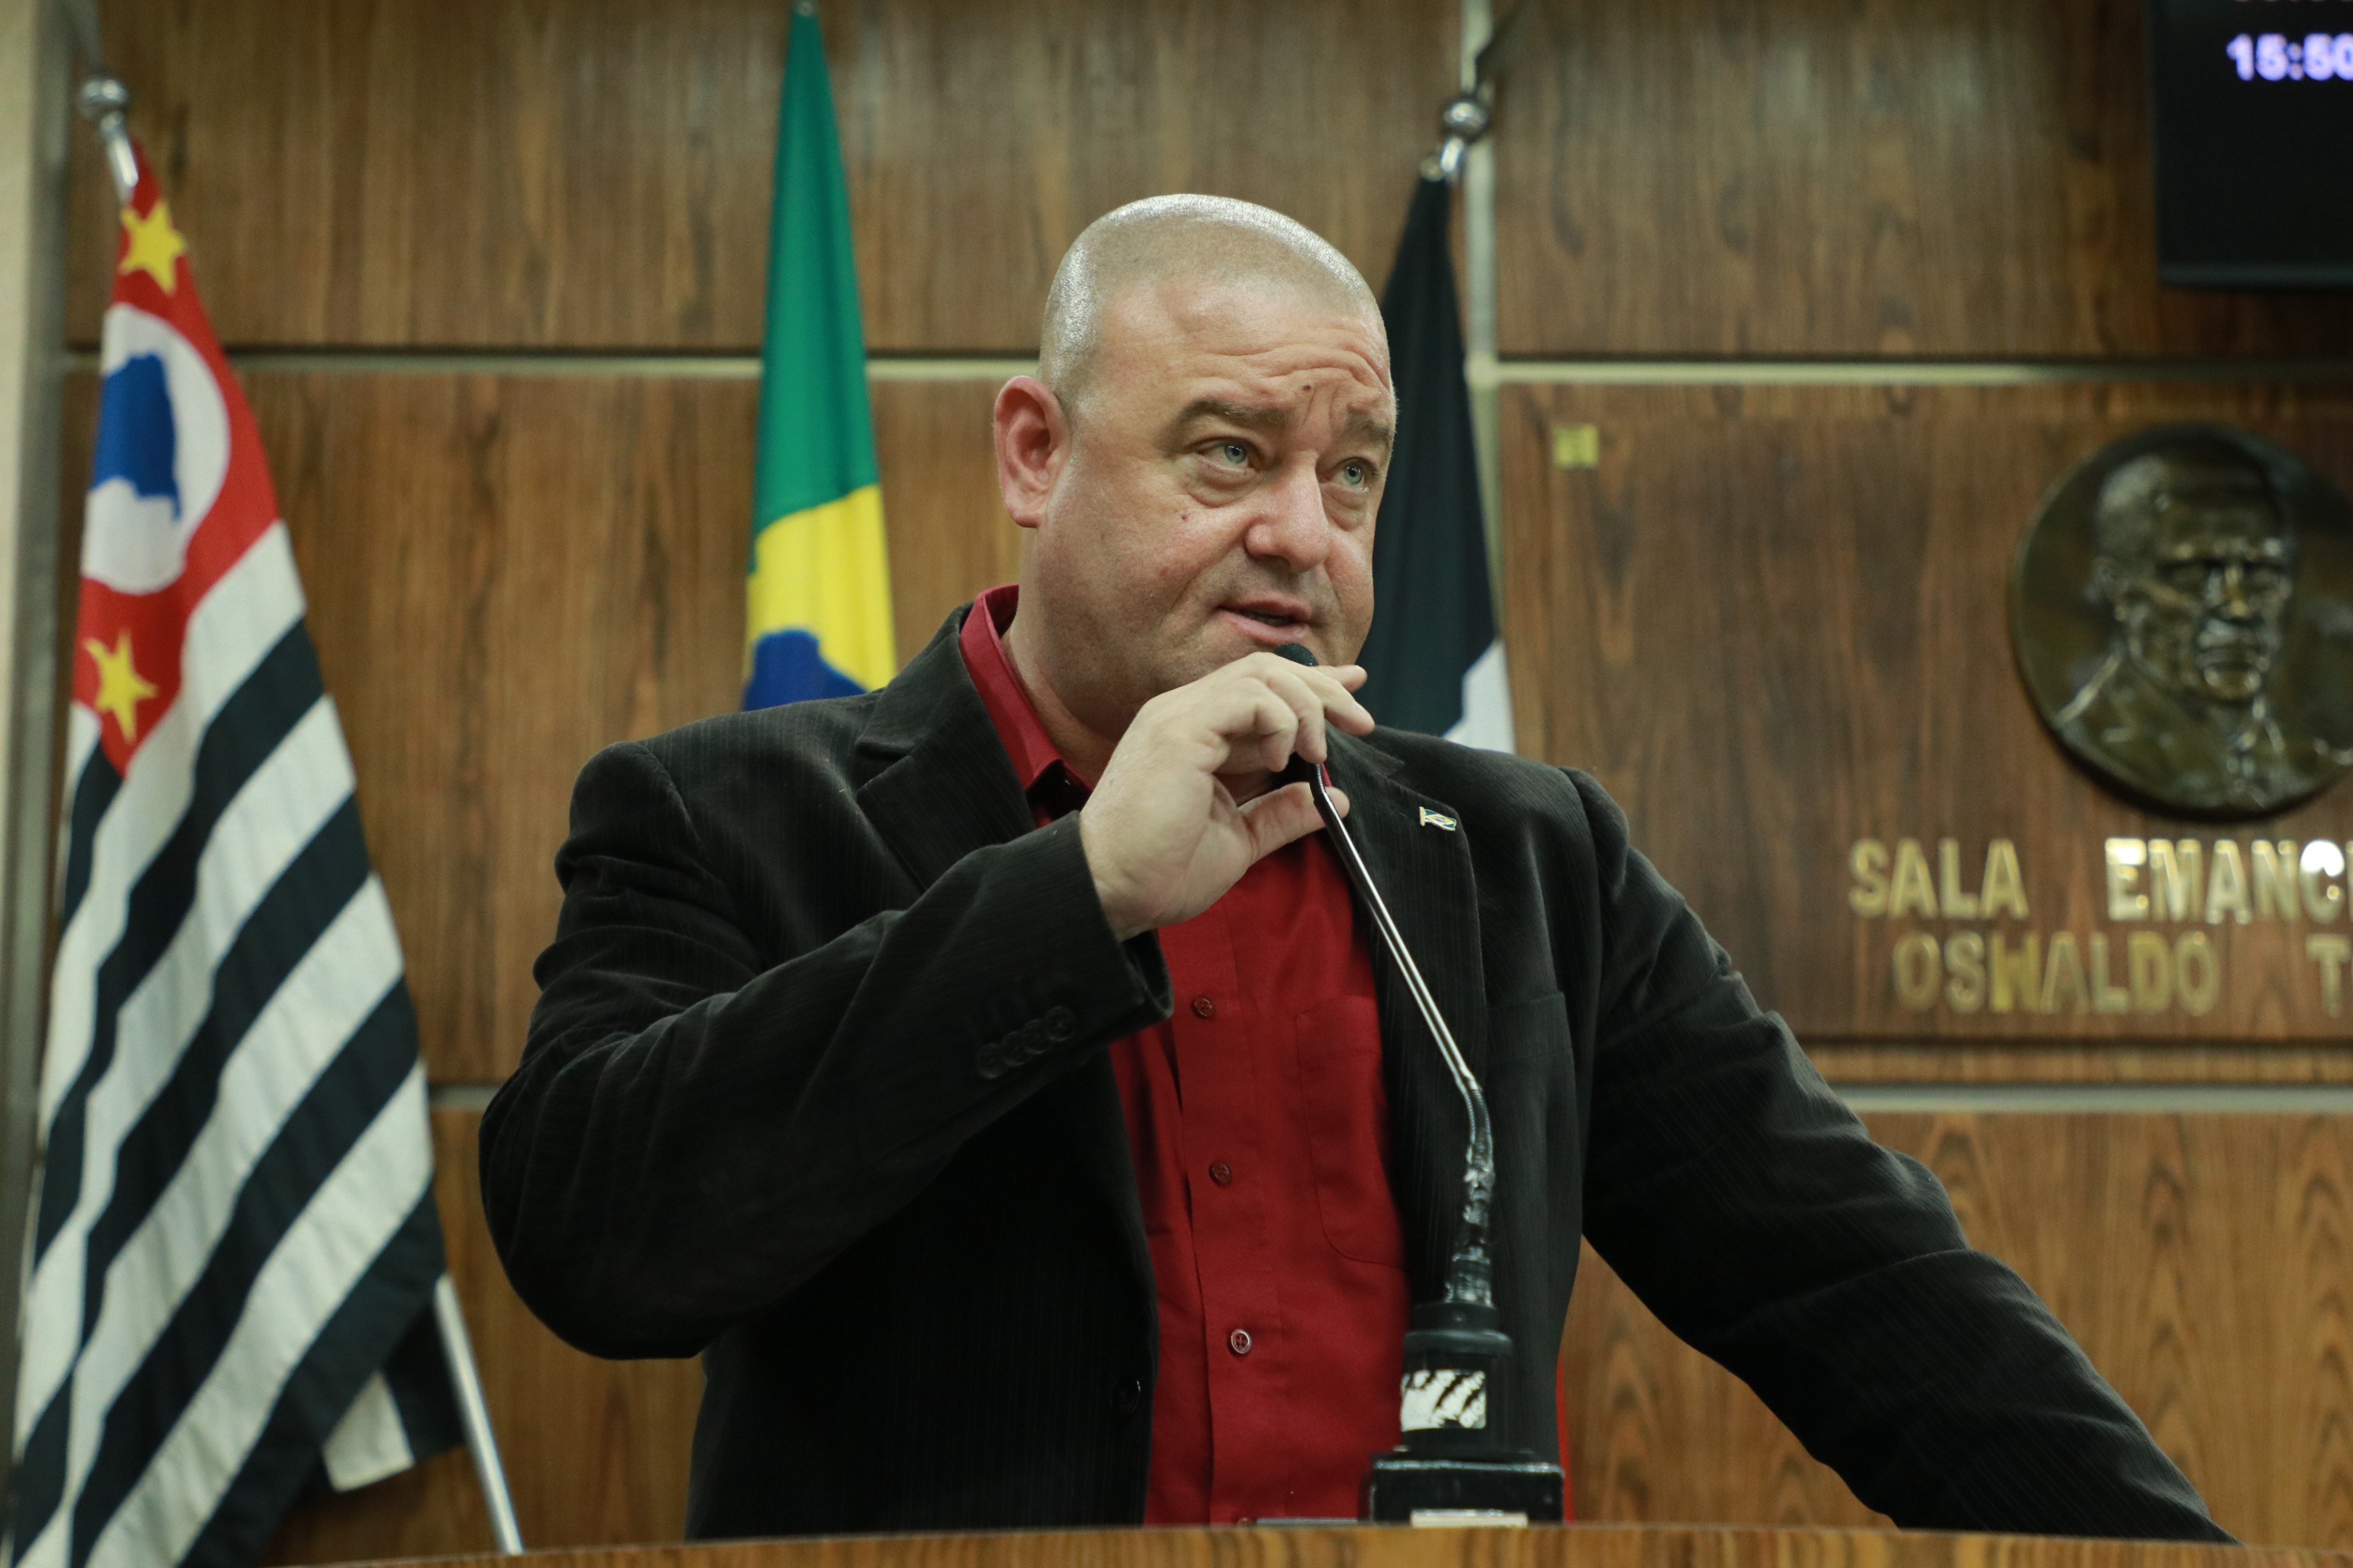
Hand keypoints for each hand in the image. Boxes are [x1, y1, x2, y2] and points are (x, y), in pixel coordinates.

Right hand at [1078, 653, 1373, 940]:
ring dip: (1306, 706)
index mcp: (1194, 733)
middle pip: (1267, 669)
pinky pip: (1248, 698)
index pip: (1260, 687)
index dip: (1311, 684)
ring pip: (1262, 674)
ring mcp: (1178, 715)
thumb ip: (1280, 814)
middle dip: (1323, 688)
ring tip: (1318, 752)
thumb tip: (1331, 799)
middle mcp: (1183, 712)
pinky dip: (1280, 720)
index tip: (1352, 692)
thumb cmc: (1160, 870)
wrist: (1111, 889)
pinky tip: (1281, 757)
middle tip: (1360, 720)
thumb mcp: (1238, 840)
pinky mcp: (1179, 729)